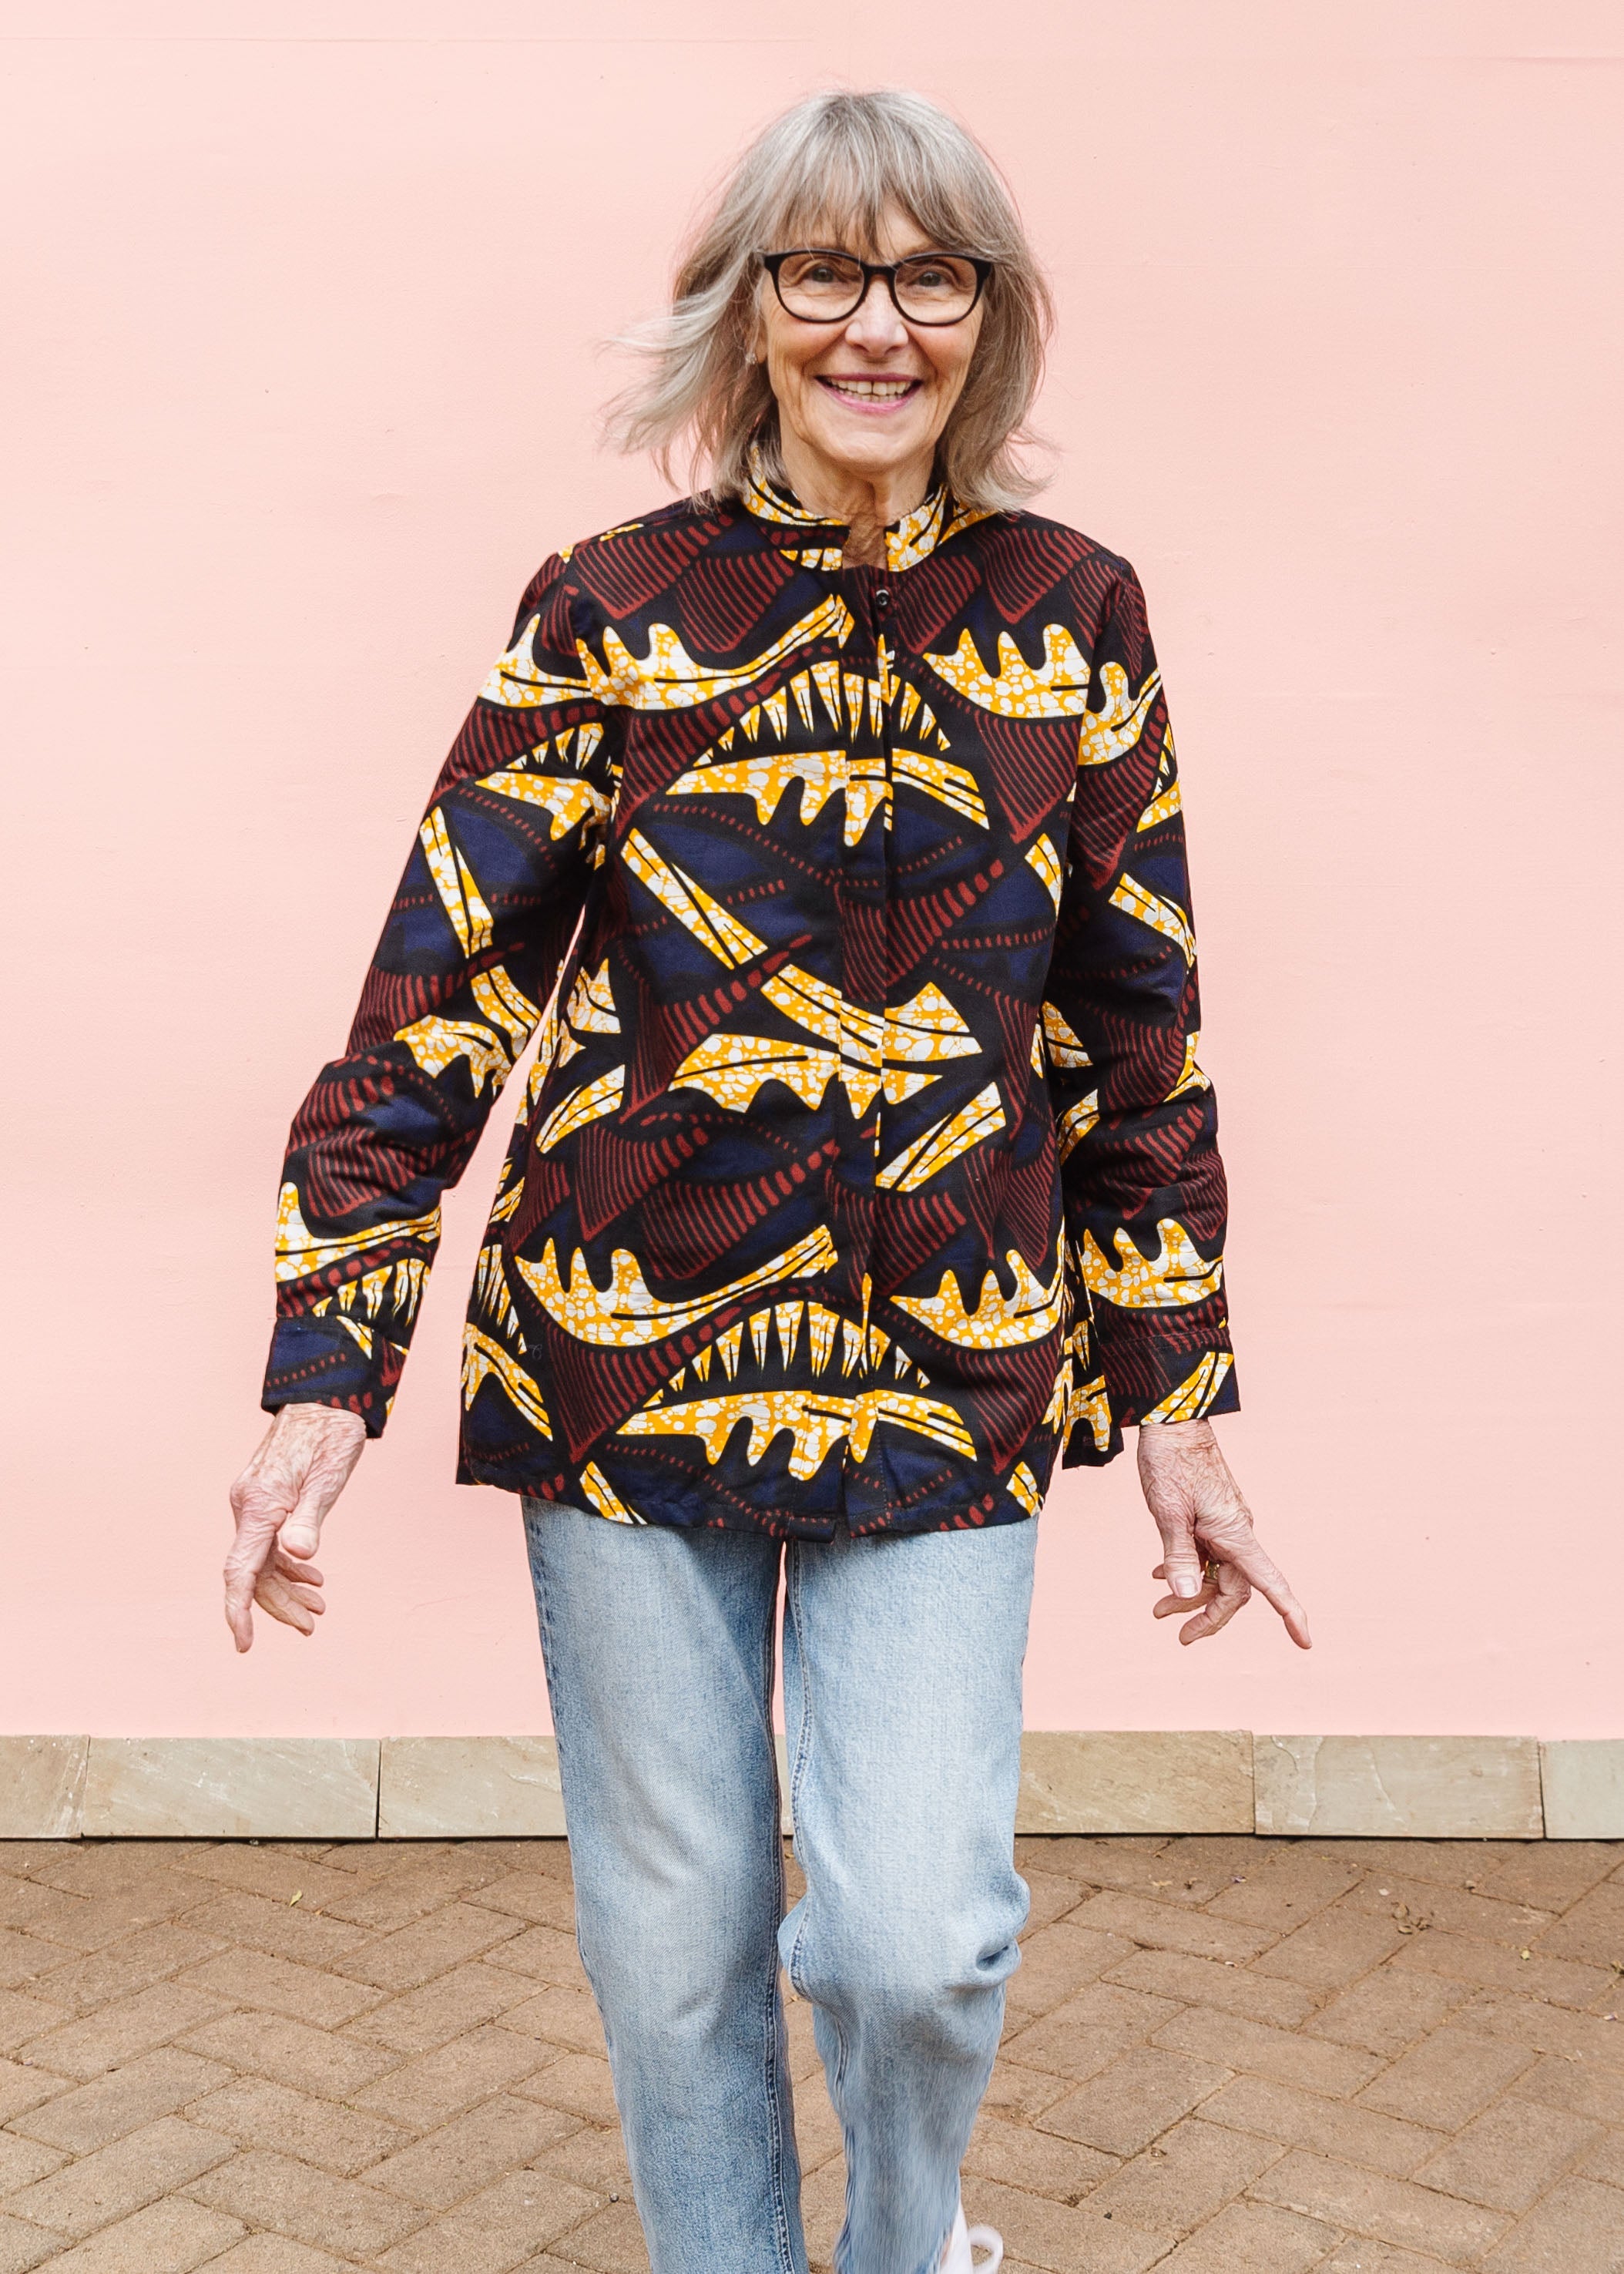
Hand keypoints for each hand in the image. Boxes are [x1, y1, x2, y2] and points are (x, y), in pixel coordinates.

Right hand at [225, 1405, 366, 1651]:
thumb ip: (311, 1518)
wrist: (326, 1396)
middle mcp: (248, 1506)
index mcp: (259, 1505)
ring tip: (318, 1608)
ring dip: (287, 1588)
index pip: (240, 1572)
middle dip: (279, 1605)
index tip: (244, 1646)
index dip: (239, 1612)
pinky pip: (269, 1543)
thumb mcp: (329, 1477)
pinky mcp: (266, 1498)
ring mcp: (255, 1502)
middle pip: (254, 1572)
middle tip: (311, 1627)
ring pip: (263, 1560)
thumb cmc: (331, 1433)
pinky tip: (312, 1578)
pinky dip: (288, 1565)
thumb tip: (298, 1556)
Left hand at [1137, 1418, 1309, 1648]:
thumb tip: (1184, 1595)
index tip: (1306, 1643)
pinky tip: (1160, 1575)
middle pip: (1234, 1589)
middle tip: (1180, 1637)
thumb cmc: (1172, 1462)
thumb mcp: (1169, 1511)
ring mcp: (1223, 1525)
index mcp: (1235, 1535)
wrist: (1172, 1422)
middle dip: (1209, 1616)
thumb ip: (1177, 1554)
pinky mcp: (1209, 1517)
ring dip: (1191, 1595)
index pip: (1270, 1583)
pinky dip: (1186, 1569)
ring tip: (1158, 1610)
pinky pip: (1204, 1555)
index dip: (1290, 1614)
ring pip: (1215, 1574)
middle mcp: (1235, 1533)